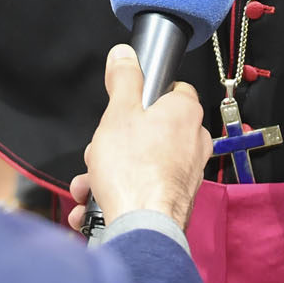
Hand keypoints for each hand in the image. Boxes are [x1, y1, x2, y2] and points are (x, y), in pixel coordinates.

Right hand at [65, 44, 211, 231]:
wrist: (142, 227)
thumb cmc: (134, 171)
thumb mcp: (118, 112)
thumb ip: (123, 79)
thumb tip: (125, 54)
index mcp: (185, 112)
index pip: (171, 88)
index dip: (143, 95)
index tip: (123, 105)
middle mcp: (193, 141)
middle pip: (148, 129)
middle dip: (114, 143)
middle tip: (98, 152)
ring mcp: (186, 173)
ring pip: (141, 161)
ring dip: (108, 172)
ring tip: (90, 185)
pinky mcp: (174, 199)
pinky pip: (142, 187)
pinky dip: (118, 193)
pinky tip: (94, 204)